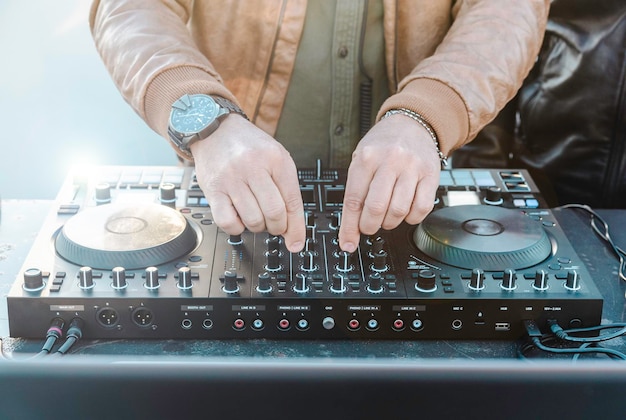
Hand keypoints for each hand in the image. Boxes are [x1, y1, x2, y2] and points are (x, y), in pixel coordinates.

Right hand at [190, 115, 305, 251]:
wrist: (215, 128)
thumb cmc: (248, 146)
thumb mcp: (275, 158)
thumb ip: (286, 190)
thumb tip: (291, 230)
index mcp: (276, 159)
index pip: (292, 201)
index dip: (296, 227)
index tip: (296, 242)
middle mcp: (253, 167)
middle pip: (274, 213)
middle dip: (277, 227)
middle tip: (274, 225)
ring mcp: (232, 178)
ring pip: (252, 220)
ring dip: (257, 227)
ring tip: (256, 216)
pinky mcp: (213, 189)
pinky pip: (227, 222)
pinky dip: (236, 227)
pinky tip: (239, 217)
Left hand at [338, 114, 440, 251]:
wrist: (412, 124)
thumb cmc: (383, 145)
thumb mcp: (361, 159)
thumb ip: (355, 191)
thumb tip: (350, 229)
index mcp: (367, 158)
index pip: (353, 200)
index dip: (349, 227)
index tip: (348, 242)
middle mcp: (390, 161)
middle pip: (376, 208)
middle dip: (369, 226)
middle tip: (368, 227)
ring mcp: (412, 168)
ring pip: (398, 211)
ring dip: (389, 223)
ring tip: (386, 218)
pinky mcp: (431, 175)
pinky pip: (421, 208)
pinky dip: (411, 218)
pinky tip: (405, 212)